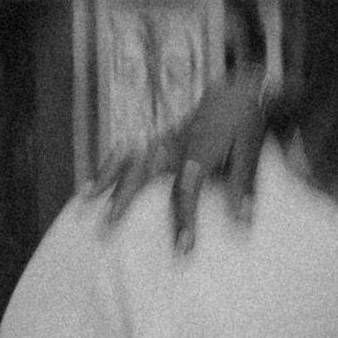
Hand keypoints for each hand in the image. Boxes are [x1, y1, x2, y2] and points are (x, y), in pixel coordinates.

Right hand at [92, 60, 293, 253]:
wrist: (236, 87)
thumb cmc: (244, 121)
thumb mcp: (250, 150)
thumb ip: (243, 185)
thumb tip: (242, 223)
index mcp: (199, 152)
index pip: (187, 191)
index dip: (184, 220)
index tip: (183, 249)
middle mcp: (175, 145)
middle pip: (144, 172)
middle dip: (124, 198)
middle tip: (107, 225)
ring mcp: (164, 140)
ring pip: (129, 158)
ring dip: (106, 178)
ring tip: (86, 199)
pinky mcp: (160, 139)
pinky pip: (129, 152)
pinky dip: (110, 166)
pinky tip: (94, 183)